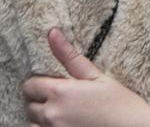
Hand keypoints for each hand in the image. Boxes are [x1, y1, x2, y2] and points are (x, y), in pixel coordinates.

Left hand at [22, 28, 149, 126]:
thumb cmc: (120, 104)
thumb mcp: (96, 76)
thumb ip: (69, 56)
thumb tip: (52, 32)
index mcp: (60, 92)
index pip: (29, 86)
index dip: (39, 83)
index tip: (54, 85)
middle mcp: (52, 114)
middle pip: (29, 105)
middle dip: (41, 101)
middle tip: (62, 100)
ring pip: (32, 123)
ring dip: (41, 119)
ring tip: (62, 116)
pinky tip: (64, 124)